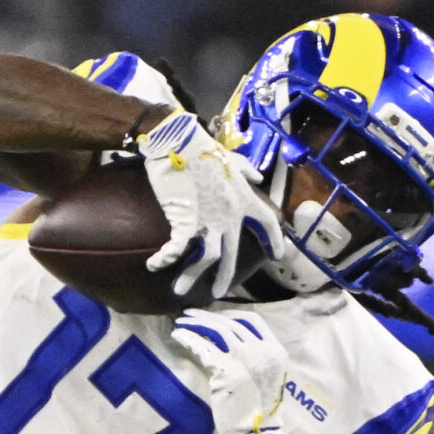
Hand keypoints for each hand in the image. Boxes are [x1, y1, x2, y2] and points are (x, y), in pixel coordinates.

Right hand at [136, 110, 287, 300]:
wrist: (178, 142)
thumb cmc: (203, 148)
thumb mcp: (232, 158)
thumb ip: (247, 170)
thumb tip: (258, 177)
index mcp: (244, 198)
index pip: (267, 222)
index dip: (274, 240)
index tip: (278, 254)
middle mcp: (230, 214)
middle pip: (232, 253)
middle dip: (225, 276)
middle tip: (220, 292)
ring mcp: (209, 220)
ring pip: (207, 258)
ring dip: (192, 276)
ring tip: (181, 290)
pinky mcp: (185, 220)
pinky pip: (177, 248)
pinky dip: (165, 258)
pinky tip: (156, 266)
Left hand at [174, 309, 289, 433]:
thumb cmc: (258, 412)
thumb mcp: (266, 378)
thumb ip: (255, 358)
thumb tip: (227, 341)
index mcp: (276, 351)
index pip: (253, 320)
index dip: (231, 315)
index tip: (216, 316)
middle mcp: (263, 351)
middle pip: (232, 323)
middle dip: (209, 316)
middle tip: (190, 313)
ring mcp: (245, 359)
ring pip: (218, 330)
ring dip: (197, 323)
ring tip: (182, 321)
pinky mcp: (226, 370)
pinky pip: (204, 347)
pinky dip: (189, 338)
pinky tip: (178, 335)